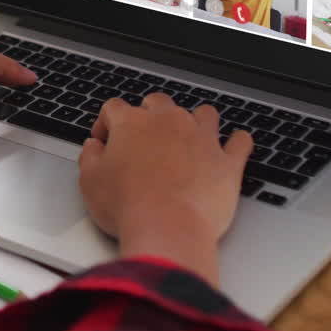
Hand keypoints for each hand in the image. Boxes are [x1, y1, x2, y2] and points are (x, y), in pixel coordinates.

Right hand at [78, 94, 252, 285]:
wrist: (168, 228)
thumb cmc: (128, 206)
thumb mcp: (90, 182)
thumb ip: (90, 157)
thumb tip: (93, 148)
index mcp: (132, 123)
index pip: (114, 107)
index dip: (106, 122)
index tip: (105, 139)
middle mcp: (168, 122)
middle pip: (159, 103)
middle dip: (150, 114)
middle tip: (145, 136)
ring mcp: (201, 138)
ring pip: (203, 113)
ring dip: (195, 121)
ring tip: (190, 136)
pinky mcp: (227, 161)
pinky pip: (240, 141)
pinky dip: (237, 142)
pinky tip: (234, 144)